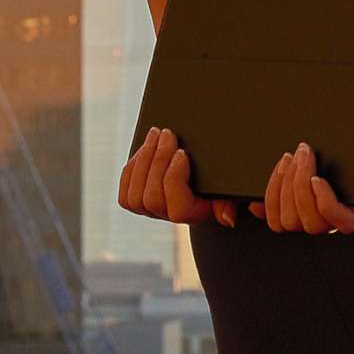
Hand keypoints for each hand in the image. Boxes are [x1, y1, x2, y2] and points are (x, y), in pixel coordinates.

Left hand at [118, 127, 240, 228]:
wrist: (200, 186)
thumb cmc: (216, 184)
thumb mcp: (227, 190)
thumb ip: (228, 202)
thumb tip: (228, 218)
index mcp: (193, 215)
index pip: (178, 208)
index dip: (175, 179)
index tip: (182, 153)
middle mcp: (169, 218)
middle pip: (152, 197)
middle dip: (158, 161)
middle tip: (167, 134)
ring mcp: (150, 212)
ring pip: (135, 194)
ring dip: (143, 159)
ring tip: (154, 135)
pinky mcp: (136, 204)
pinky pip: (125, 192)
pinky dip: (132, 168)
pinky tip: (143, 149)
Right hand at [251, 121, 353, 235]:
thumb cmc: (350, 129)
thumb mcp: (310, 155)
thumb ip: (283, 175)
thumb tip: (253, 206)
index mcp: (311, 204)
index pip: (278, 223)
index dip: (265, 205)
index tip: (260, 178)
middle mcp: (328, 214)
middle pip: (289, 223)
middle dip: (282, 186)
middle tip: (292, 154)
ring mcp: (350, 212)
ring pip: (311, 225)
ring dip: (300, 188)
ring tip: (305, 156)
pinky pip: (341, 222)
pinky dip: (323, 201)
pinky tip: (320, 178)